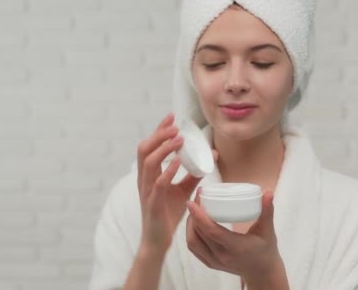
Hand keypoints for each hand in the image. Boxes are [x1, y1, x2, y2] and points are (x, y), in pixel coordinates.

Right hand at [137, 113, 217, 252]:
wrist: (159, 241)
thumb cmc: (168, 214)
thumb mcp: (183, 189)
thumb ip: (194, 173)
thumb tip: (213, 156)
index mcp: (148, 174)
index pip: (149, 146)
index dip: (159, 130)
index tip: (172, 117)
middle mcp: (144, 179)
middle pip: (144, 149)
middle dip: (159, 134)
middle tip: (175, 125)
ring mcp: (147, 191)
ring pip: (149, 163)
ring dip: (164, 148)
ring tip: (179, 139)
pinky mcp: (153, 203)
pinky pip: (158, 184)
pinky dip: (168, 171)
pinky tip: (178, 163)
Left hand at [185, 188, 287, 286]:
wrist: (262, 272)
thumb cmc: (266, 249)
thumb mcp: (268, 230)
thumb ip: (267, 211)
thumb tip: (268, 192)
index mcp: (236, 248)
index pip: (211, 231)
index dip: (199, 216)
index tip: (193, 201)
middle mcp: (222, 257)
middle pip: (199, 234)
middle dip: (194, 214)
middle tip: (197, 197)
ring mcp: (214, 262)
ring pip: (193, 242)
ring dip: (190, 224)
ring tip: (195, 208)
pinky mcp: (210, 263)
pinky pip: (194, 248)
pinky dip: (191, 233)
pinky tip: (194, 222)